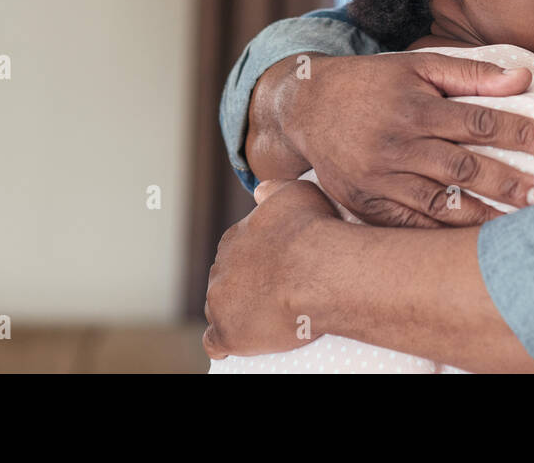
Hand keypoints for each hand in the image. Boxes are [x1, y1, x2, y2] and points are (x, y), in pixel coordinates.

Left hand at [202, 179, 333, 359]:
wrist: (319, 269)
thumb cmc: (313, 230)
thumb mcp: (295, 193)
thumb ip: (273, 190)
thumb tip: (259, 190)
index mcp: (234, 239)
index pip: (236, 253)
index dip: (255, 263)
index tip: (274, 269)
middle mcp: (221, 268)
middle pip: (227, 281)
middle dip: (244, 288)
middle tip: (274, 295)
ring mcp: (221, 301)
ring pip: (219, 310)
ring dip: (235, 313)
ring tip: (263, 319)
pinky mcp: (228, 332)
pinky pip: (215, 342)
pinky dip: (225, 342)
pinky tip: (238, 342)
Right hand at [247, 52, 533, 226]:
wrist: (306, 107)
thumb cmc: (372, 83)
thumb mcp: (417, 65)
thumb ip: (471, 73)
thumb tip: (524, 78)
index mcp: (414, 107)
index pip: (478, 121)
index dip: (519, 131)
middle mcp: (397, 145)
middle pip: (463, 168)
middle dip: (509, 182)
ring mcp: (380, 179)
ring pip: (439, 204)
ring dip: (483, 217)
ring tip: (520, 228)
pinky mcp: (366, 205)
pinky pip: (409, 225)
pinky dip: (441, 237)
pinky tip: (472, 244)